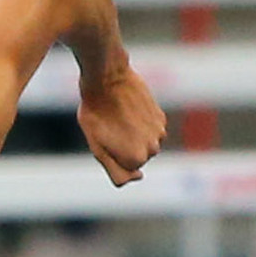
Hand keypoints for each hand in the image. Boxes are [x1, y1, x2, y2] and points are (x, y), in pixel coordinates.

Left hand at [76, 66, 166, 186]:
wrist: (107, 79)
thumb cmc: (95, 113)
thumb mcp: (97, 147)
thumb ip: (116, 170)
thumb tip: (138, 177)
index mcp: (136, 159)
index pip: (125, 173)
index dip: (111, 157)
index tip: (104, 140)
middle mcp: (153, 148)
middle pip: (135, 159)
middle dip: (123, 149)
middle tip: (109, 128)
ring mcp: (159, 132)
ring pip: (143, 145)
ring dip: (132, 137)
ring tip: (117, 119)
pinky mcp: (160, 118)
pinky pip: (148, 131)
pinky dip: (139, 125)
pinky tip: (127, 111)